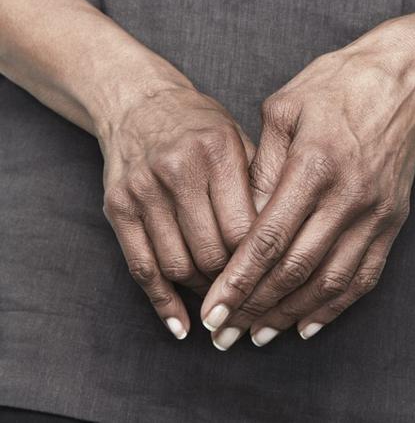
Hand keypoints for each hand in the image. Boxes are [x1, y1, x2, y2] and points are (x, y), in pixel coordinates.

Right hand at [101, 84, 256, 339]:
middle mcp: (178, 170)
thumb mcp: (239, 139)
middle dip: (235, 282)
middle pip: (213, 252)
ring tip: (222, 297)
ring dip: (204, 292)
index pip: (245, 229)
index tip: (274, 278)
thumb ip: (261, 186)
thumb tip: (284, 247)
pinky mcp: (117, 207)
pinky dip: (163, 303)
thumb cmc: (200, 125)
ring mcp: (143, 190)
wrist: (137, 102)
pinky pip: (142, 268)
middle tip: (251, 292)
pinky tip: (182, 325)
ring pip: (178, 265)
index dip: (261, 263)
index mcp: (217, 151)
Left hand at [201, 17, 414, 349]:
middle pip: (296, 270)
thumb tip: (243, 225)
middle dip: (255, 309)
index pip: (268, 240)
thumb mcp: (285, 109)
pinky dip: (336, 307)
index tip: (212, 315)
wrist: (405, 78)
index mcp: (314, 166)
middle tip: (223, 336)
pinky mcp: (393, 221)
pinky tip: (308, 326)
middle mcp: (348, 197)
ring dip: (292, 315)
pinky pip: (365, 276)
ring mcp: (376, 213)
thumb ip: (261, 168)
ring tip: (259, 335)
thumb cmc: (336, 85)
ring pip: (330, 282)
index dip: (237, 282)